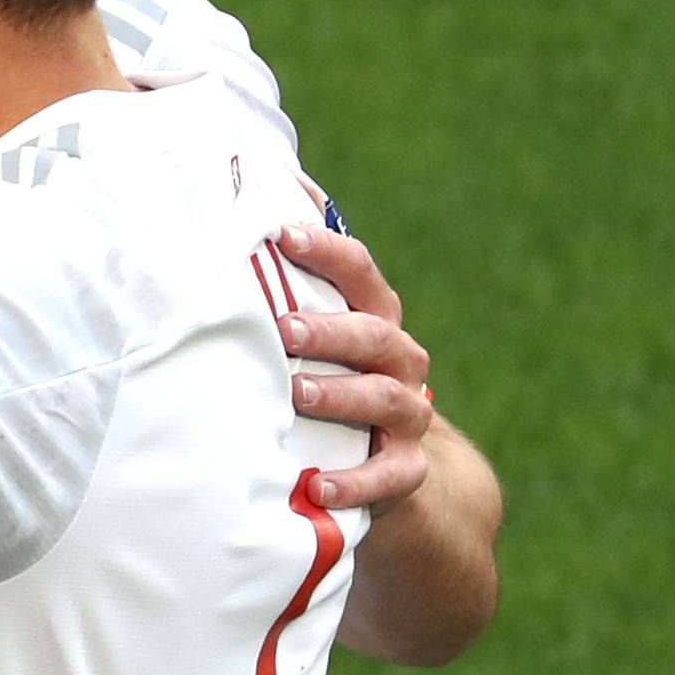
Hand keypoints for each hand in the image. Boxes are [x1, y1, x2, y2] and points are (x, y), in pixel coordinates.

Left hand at [277, 222, 430, 511]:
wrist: (390, 469)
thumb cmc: (333, 380)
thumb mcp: (316, 334)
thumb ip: (293, 280)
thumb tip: (266, 188)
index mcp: (375, 319)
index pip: (360, 274)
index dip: (325, 251)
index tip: (280, 234)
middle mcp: (399, 362)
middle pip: (375, 336)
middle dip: (330, 331)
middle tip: (284, 330)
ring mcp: (408, 417)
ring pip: (386, 399)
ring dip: (341, 396)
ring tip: (298, 395)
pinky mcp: (405, 471)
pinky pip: (387, 477)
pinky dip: (354, 481)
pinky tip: (317, 485)